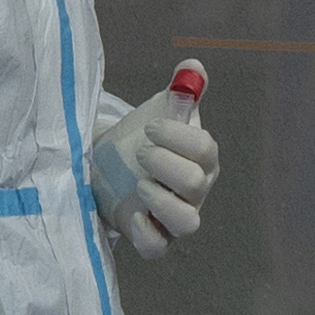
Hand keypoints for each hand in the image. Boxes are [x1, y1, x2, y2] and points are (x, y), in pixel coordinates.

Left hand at [85, 89, 221, 257]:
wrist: (109, 167)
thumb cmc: (142, 139)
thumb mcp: (160, 111)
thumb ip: (180, 91)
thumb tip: (193, 67)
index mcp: (202, 159)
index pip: (206, 151)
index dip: (179, 138)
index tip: (150, 127)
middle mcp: (194, 191)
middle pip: (195, 184)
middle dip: (164, 163)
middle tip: (140, 151)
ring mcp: (174, 217)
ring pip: (187, 223)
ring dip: (161, 200)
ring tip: (139, 184)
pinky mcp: (150, 237)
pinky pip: (157, 247)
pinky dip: (145, 232)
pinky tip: (132, 212)